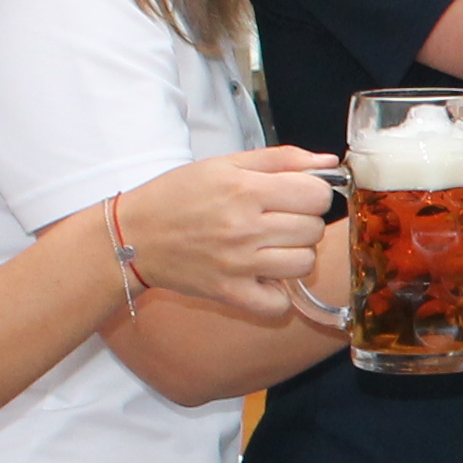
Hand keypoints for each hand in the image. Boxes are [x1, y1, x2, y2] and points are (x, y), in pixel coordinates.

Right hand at [117, 147, 336, 319]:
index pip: (317, 194)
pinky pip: (279, 302)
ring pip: (303, 263)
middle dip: (303, 222)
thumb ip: (281, 159)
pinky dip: (276, 292)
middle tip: (277, 220)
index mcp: (245, 189)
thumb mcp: (225, 164)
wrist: (133, 235)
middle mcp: (244, 228)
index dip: (312, 193)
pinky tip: (261, 276)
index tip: (296, 196)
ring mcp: (238, 264)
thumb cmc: (178, 196)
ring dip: (294, 255)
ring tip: (270, 247)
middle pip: (313, 229)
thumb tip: (330, 162)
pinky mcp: (229, 293)